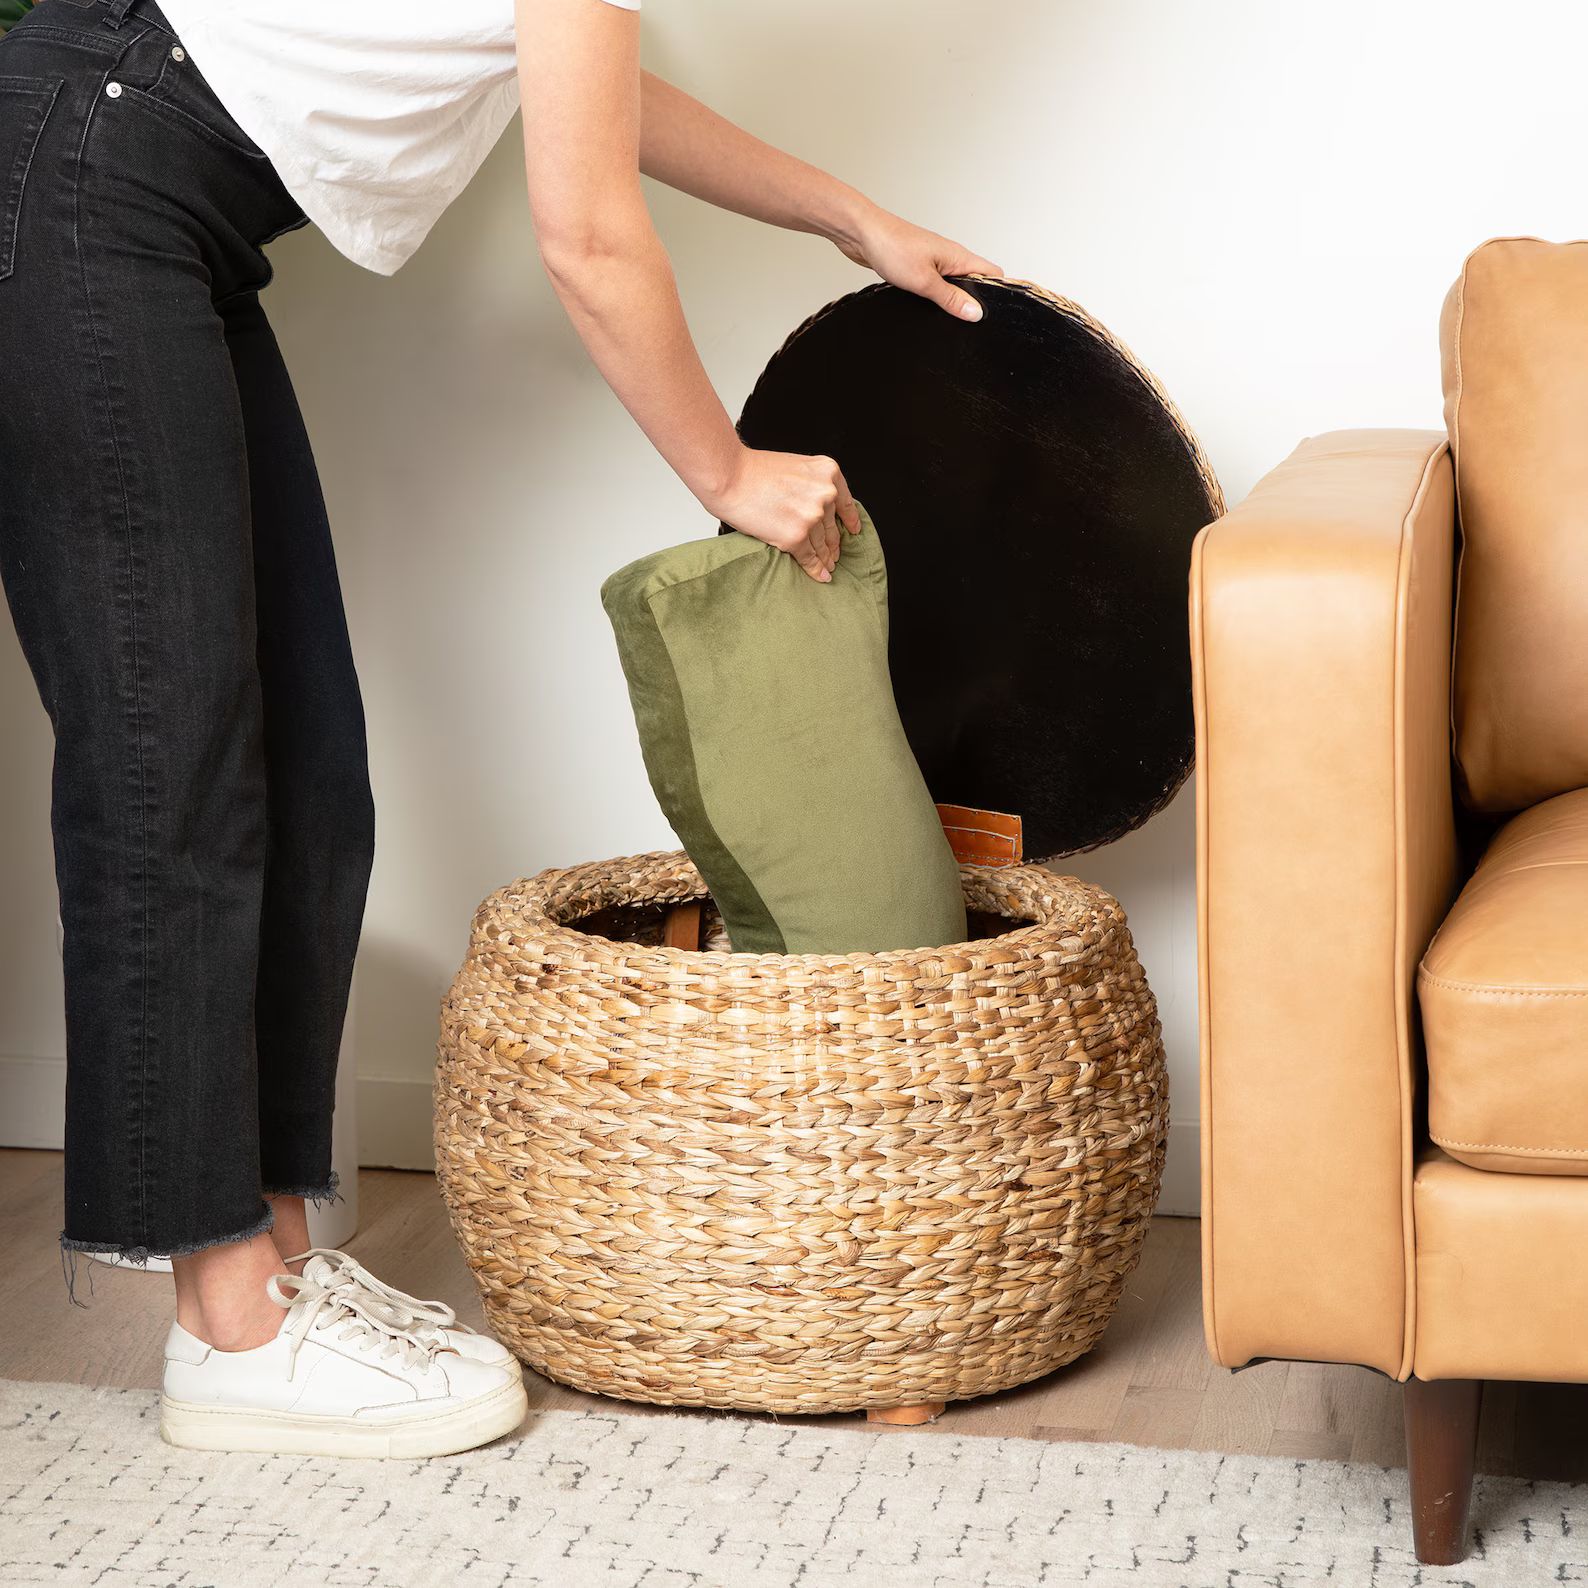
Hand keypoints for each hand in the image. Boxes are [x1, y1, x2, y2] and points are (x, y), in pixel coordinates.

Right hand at [707, 447, 861, 582]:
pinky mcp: (795, 537)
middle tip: (835, 555)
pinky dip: (815, 569)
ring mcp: (812, 517)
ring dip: (825, 558)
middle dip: (834, 544)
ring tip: (827, 567)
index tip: (854, 530)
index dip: (850, 520)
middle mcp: (824, 495)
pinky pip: (809, 557)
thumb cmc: (752, 470)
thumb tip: (817, 509)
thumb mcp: (795, 467)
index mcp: (827, 473)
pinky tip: (820, 575)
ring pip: (822, 545)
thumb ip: (811, 485)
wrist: (729, 476)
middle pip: (832, 527)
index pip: (845, 502)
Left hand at [835, 205, 1002, 320]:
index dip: (1000, 293)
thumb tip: (976, 313)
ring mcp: (934, 261)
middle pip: (976, 281)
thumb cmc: (892, 248)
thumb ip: (951, 298)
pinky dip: (937, 297)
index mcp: (959, 257)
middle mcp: (950, 257)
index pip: (993, 274)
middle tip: (971, 325)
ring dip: (954, 300)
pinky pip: (936, 284)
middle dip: (976, 302)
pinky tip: (929, 309)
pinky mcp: (918, 267)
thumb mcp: (925, 281)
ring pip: (954, 284)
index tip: (998, 314)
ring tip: (952, 320)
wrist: (861, 233)